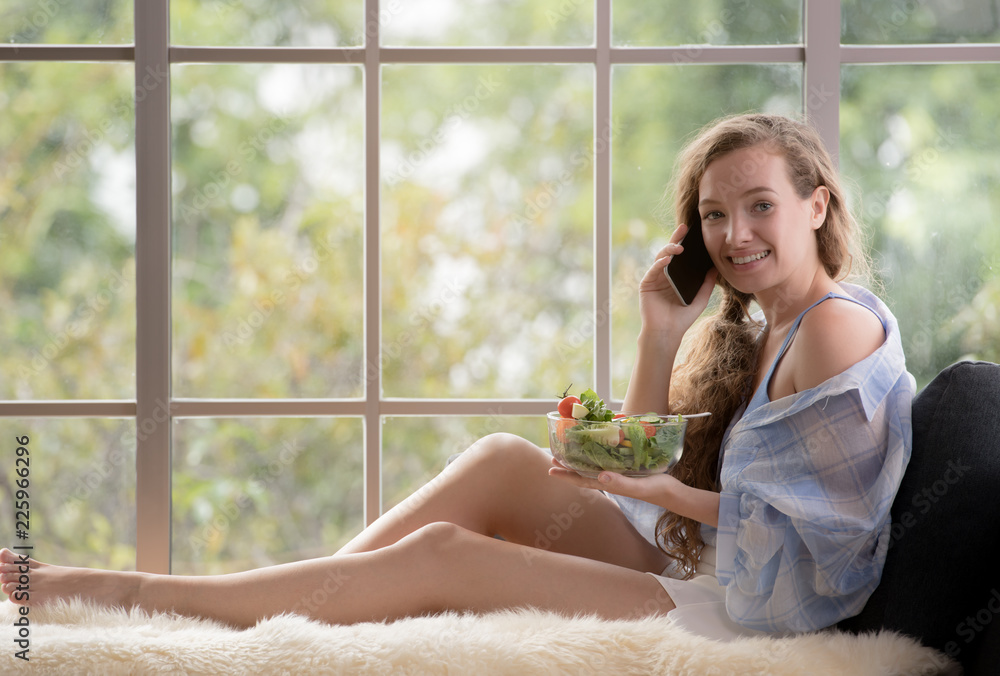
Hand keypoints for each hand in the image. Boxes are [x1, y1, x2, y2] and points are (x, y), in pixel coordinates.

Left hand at [548, 457, 684, 511]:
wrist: (671, 492)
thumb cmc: (655, 489)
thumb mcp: (638, 486)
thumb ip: (620, 482)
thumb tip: (600, 476)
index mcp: (609, 484)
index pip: (582, 479)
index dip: (566, 475)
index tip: (550, 469)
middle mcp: (610, 479)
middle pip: (583, 473)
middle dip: (568, 467)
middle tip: (553, 457)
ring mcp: (617, 475)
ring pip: (593, 467)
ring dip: (579, 461)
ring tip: (568, 453)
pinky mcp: (626, 469)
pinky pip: (606, 462)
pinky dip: (596, 456)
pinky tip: (596, 450)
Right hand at [637, 224, 717, 340]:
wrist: (667, 333)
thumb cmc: (682, 318)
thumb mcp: (700, 298)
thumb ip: (706, 283)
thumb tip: (716, 267)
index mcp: (676, 276)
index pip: (681, 256)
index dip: (686, 242)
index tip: (694, 231)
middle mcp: (664, 274)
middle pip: (669, 252)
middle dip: (676, 238)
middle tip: (684, 228)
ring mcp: (654, 278)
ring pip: (660, 258)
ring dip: (669, 249)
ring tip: (679, 247)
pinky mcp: (646, 284)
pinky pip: (653, 270)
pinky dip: (660, 263)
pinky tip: (668, 259)